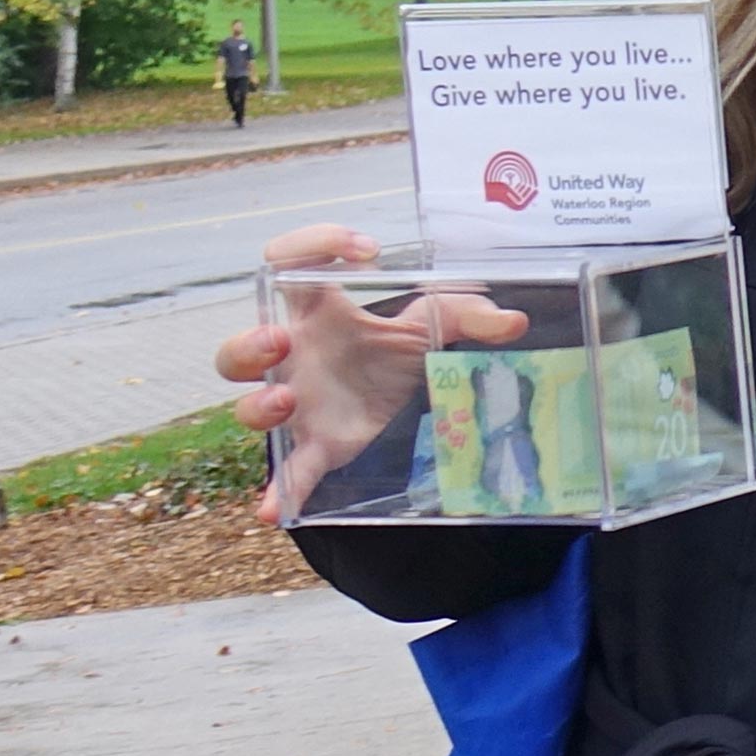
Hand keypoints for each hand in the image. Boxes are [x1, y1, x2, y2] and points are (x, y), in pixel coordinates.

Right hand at [225, 225, 524, 520]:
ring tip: (288, 398)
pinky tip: (270, 511)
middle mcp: (296, 356)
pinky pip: (288, 471)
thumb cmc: (401, 352)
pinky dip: (278, 491)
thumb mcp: (438, 324)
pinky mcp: (318, 446)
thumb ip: (471, 315)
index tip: (364, 251)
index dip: (313, 244)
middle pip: (241, 347)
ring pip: (250, 405)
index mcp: (319, 312)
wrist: (404, 403)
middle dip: (248, 342)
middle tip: (280, 337)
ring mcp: (300, 403)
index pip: (290, 263)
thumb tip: (514, 321)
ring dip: (258, 404)